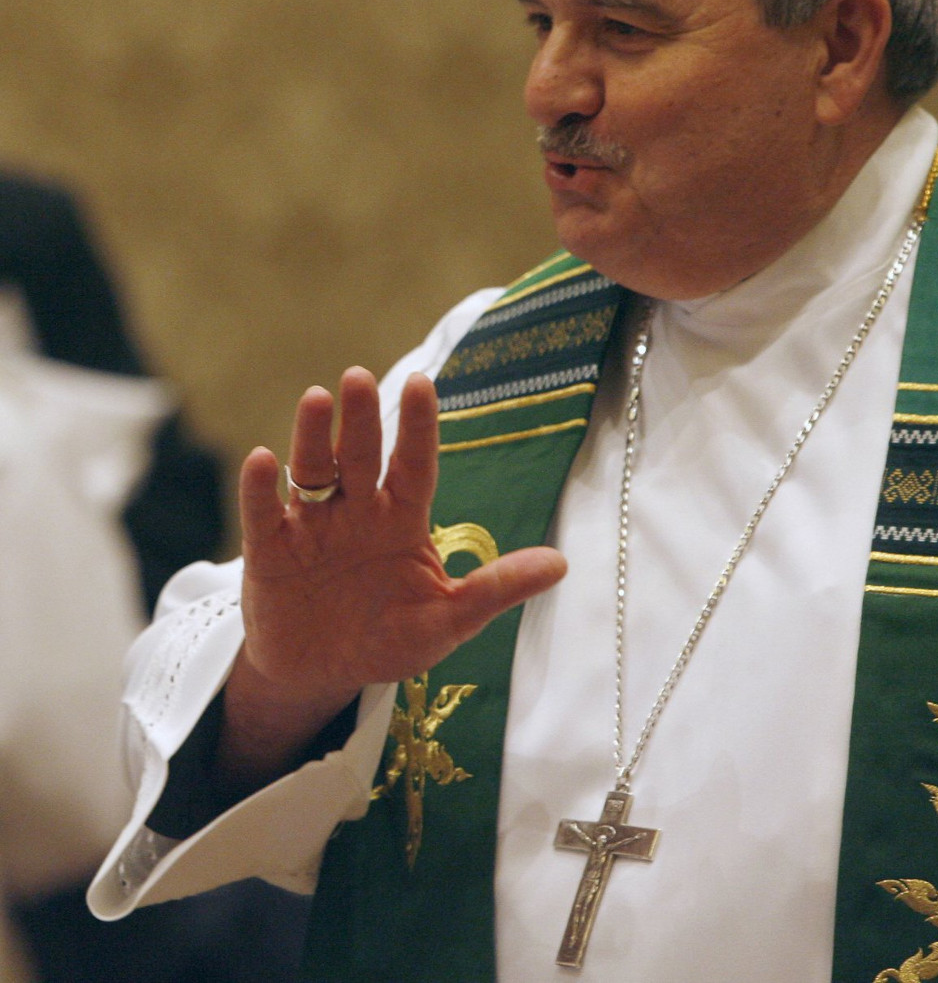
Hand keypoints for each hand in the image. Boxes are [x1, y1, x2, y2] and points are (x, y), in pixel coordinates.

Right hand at [219, 367, 565, 785]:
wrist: (322, 675)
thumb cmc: (389, 638)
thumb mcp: (448, 620)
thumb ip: (496, 589)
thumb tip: (560, 564)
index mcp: (402, 519)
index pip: (415, 464)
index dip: (418, 426)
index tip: (422, 382)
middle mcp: (357, 511)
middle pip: (360, 457)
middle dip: (361, 419)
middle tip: (358, 378)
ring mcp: (311, 528)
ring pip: (312, 472)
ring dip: (312, 437)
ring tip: (316, 399)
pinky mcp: (269, 552)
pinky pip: (263, 516)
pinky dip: (260, 490)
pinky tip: (263, 461)